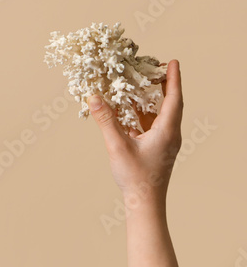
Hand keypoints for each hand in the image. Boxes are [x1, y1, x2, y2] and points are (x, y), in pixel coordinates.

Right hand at [88, 59, 182, 208]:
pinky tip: (127, 108)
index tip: (172, 62)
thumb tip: (93, 97)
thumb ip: (106, 120)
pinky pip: (150, 124)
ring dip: (149, 98)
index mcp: (167, 131)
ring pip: (158, 114)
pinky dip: (140, 113)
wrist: (145, 203)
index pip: (174, 99)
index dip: (173, 79)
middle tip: (154, 67)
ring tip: (138, 83)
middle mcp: (169, 134)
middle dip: (162, 84)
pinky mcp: (156, 148)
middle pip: (169, 103)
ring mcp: (163, 141)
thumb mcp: (117, 146)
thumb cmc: (136, 178)